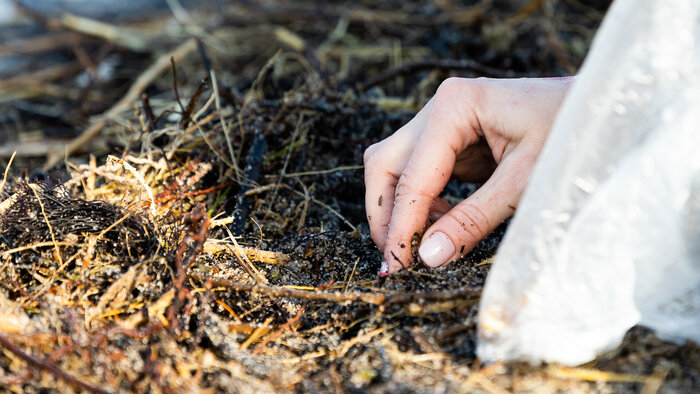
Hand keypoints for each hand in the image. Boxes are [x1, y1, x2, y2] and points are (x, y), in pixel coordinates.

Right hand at [363, 77, 573, 273]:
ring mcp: (443, 119)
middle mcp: (441, 106)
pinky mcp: (452, 137)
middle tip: (395, 260)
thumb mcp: (525, 184)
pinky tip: (441, 224)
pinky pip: (418, 172)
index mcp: (456, 105)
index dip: (401, 227)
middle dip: (386, 214)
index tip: (396, 268)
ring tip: (422, 246)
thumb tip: (426, 257)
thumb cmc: (575, 139)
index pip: (412, 177)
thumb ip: (473, 220)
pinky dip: (421, 202)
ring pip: (395, 167)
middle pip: (386, 164)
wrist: (605, 112)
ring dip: (400, 209)